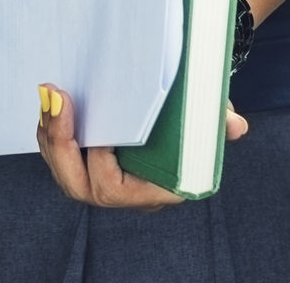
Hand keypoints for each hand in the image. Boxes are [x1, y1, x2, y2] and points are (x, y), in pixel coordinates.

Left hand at [36, 84, 245, 209]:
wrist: (184, 121)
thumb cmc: (195, 123)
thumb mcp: (210, 120)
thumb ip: (219, 123)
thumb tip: (236, 126)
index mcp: (156, 190)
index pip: (116, 191)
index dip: (101, 166)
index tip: (100, 137)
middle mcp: (127, 193)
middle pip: (80, 186)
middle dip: (63, 146)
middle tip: (60, 102)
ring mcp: (104, 181)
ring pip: (65, 171)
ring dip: (53, 134)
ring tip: (53, 95)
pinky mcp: (89, 164)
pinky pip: (62, 157)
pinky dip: (53, 130)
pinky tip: (52, 102)